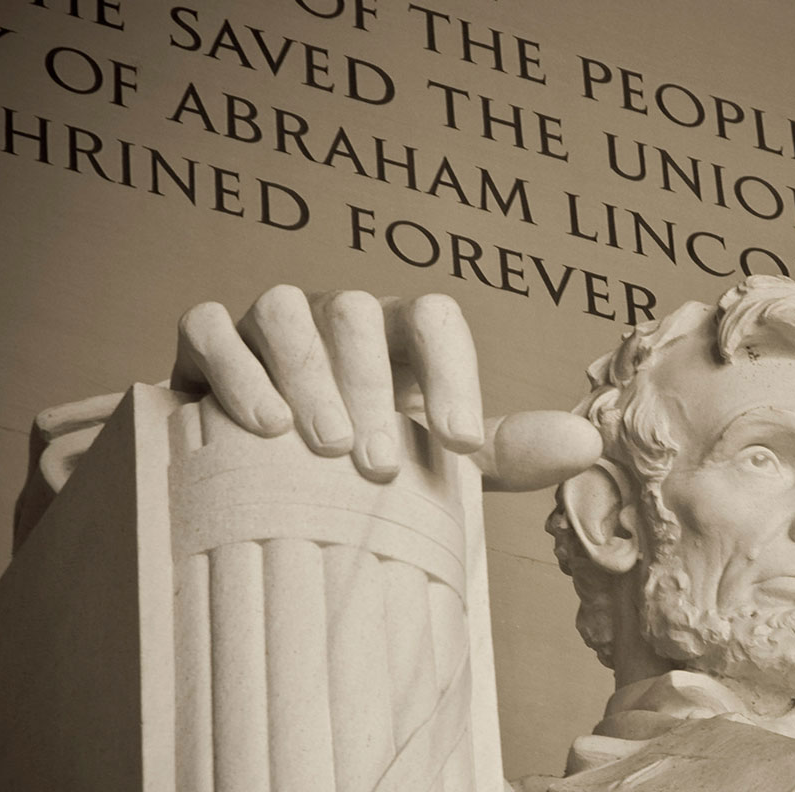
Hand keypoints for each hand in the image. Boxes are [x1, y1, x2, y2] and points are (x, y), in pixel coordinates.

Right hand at [169, 285, 600, 488]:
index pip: (435, 319)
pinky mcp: (205, 343)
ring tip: (322, 444)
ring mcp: (267, 322)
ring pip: (286, 312)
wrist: (257, 477)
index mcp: (398, 337)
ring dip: (307, 373)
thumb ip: (503, 449)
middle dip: (372, 386)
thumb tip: (590, 442)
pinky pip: (211, 328)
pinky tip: (261, 423)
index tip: (460, 448)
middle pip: (358, 314)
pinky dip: (236, 368)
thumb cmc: (361, 461)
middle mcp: (335, 318)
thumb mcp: (434, 459)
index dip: (453, 373)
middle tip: (381, 465)